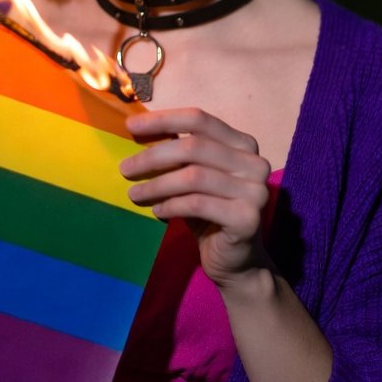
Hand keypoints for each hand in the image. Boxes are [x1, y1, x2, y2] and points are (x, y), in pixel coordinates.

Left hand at [120, 108, 272, 288]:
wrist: (237, 261)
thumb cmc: (209, 213)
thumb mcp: (192, 177)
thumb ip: (176, 154)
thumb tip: (136, 129)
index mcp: (242, 144)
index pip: (199, 119)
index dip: (163, 119)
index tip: (131, 126)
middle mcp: (254, 163)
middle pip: (193, 146)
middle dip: (153, 156)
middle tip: (125, 169)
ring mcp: (255, 190)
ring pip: (193, 176)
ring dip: (157, 184)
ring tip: (135, 194)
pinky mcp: (248, 218)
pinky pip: (198, 204)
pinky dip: (171, 205)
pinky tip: (157, 211)